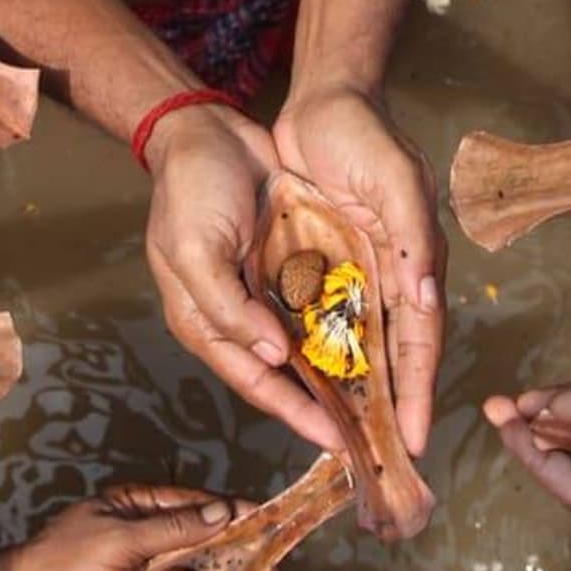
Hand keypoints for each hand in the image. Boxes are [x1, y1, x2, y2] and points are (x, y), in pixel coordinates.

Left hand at [9, 484, 247, 570]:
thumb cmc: (62, 564)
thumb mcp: (120, 539)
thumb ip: (171, 526)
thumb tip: (221, 511)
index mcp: (137, 505)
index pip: (194, 502)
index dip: (230, 510)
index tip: (264, 516)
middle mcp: (146, 533)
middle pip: (201, 535)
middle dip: (234, 544)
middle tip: (267, 556)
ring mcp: (146, 565)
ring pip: (195, 563)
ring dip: (223, 568)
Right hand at [144, 106, 341, 449]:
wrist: (206, 130)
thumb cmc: (190, 193)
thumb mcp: (196, 252)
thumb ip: (228, 310)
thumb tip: (272, 358)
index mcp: (204, 321)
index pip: (255, 381)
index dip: (295, 413)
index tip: (337, 440)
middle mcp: (236, 314)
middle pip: (283, 374)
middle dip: (321, 404)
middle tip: (367, 431)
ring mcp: (262, 290)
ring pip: (304, 344)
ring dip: (336, 369)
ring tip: (380, 397)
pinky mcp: (285, 264)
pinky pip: (317, 304)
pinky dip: (341, 324)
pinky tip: (375, 340)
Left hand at [273, 88, 444, 455]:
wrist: (321, 99)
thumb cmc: (363, 136)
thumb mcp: (395, 180)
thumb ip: (414, 239)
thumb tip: (426, 303)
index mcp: (413, 259)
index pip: (420, 337)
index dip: (419, 387)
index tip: (413, 435)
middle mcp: (388, 272)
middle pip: (391, 350)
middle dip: (390, 402)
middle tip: (380, 452)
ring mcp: (354, 268)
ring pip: (356, 339)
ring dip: (354, 383)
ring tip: (344, 430)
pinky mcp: (322, 258)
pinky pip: (322, 314)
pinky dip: (319, 348)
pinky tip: (306, 379)